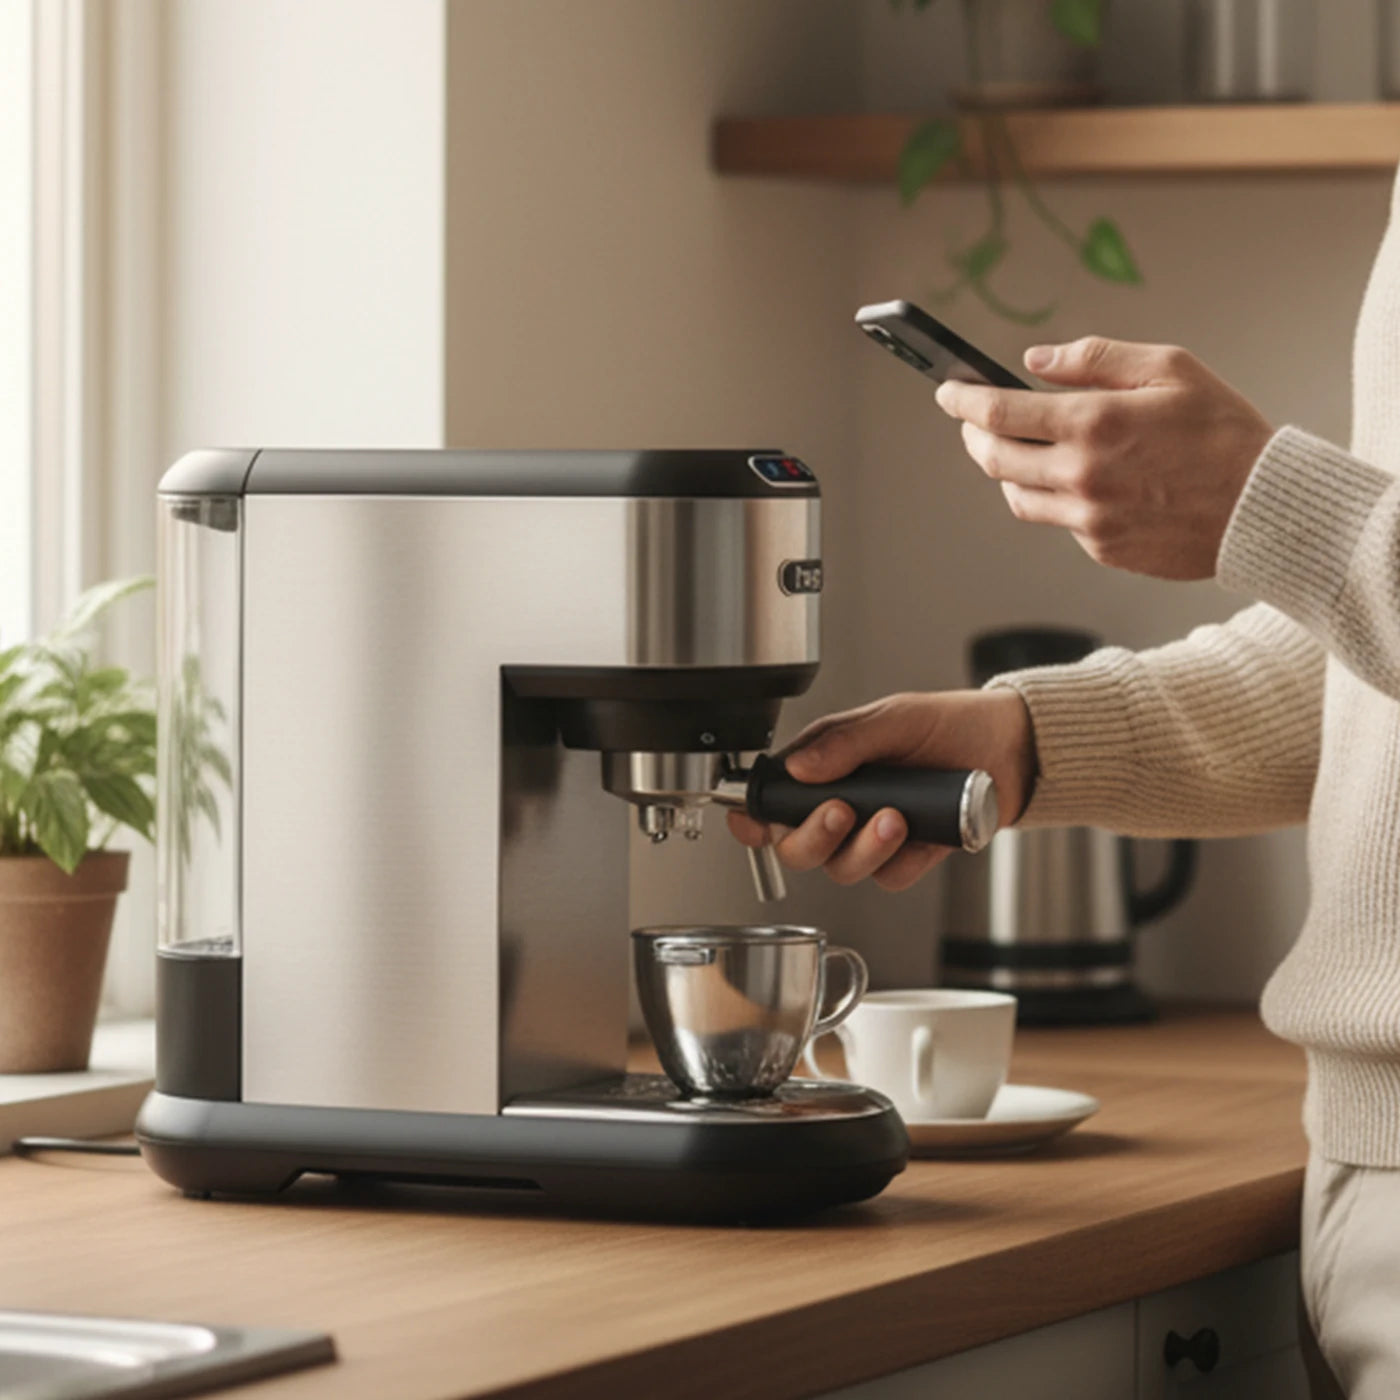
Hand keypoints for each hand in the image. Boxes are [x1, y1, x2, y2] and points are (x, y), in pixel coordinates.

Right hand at [727, 689, 1032, 891]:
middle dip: (812, 837)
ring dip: (863, 849)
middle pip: (797, 847)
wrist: (1012, 748)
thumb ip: (843, 741)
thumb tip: (798, 767)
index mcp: (826, 768)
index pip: (774, 799)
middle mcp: (844, 806)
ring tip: (895, 818)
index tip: (753, 820)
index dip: (754, 816)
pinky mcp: (909, 857)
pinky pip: (888, 877)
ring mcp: (874, 835)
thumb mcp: (893, 718)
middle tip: (840, 812)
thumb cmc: (951, 724)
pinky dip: (901, 860)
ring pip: (841, 868)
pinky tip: (920, 832)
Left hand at [934, 337, 1272, 580]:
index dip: (963, 400)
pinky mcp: (1102, 547)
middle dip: (974, 435)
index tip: (947, 391)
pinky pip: (1058, 521)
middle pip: (994, 459)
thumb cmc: (1225, 431)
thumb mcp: (1169, 368)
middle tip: (972, 420)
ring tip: (1016, 448)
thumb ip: (1094, 359)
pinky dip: (1055, 497)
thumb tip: (1036, 359)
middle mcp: (1081, 475)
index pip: (999, 412)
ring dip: (1006, 471)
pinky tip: (1075, 480)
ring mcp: (1088, 518)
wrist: (1265, 508)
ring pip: (1017, 496)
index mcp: (1094, 423)